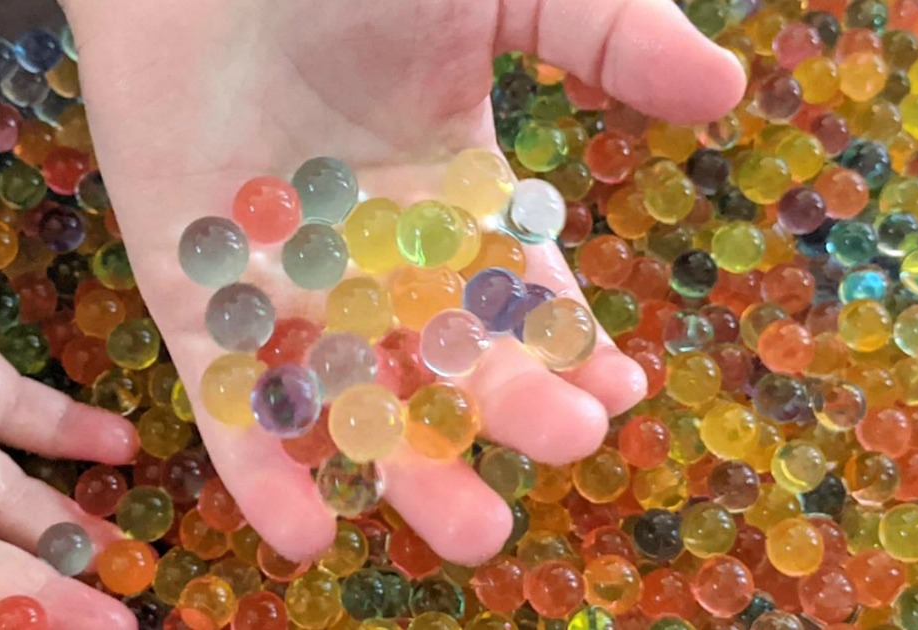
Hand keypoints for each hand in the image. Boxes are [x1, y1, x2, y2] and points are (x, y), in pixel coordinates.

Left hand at [64, 0, 744, 564]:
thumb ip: (607, 35)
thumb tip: (726, 87)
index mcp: (449, 195)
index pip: (520, 296)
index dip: (566, 349)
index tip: (612, 396)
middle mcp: (370, 256)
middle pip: (445, 358)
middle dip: (503, 408)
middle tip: (562, 450)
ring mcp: (283, 282)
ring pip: (351, 396)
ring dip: (402, 465)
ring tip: (465, 533)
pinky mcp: (191, 294)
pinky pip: (230, 394)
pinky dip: (261, 462)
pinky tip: (305, 529)